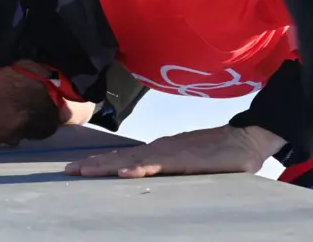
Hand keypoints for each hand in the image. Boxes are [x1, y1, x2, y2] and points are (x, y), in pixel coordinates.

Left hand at [64, 125, 282, 177]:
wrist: (245, 138)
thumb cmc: (217, 153)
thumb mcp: (188, 163)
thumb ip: (169, 168)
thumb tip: (148, 174)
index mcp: (159, 151)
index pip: (123, 157)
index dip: (100, 162)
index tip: (78, 168)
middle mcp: (159, 149)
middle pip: (120, 157)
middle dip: (93, 165)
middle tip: (67, 171)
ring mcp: (170, 152)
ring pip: (132, 160)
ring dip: (107, 166)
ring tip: (84, 172)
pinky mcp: (185, 159)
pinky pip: (158, 165)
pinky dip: (140, 168)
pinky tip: (125, 173)